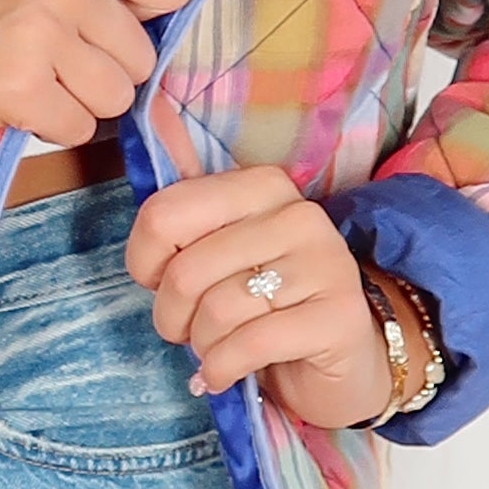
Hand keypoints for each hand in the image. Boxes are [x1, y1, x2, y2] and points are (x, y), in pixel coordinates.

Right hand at [0, 0, 190, 147]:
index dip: (141, 7)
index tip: (100, 10)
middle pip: (140, 56)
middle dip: (101, 61)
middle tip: (49, 45)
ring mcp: (44, 36)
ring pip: (114, 97)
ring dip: (78, 96)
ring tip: (34, 69)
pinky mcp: (19, 87)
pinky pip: (76, 126)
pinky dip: (48, 121)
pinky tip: (15, 93)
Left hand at [126, 165, 399, 423]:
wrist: (343, 362)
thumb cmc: (268, 305)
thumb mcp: (223, 249)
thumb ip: (189, 199)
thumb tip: (155, 112)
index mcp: (263, 186)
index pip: (164, 214)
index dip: (144, 263)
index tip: (158, 283)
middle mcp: (299, 215)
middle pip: (187, 270)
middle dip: (173, 316)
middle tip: (186, 331)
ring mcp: (325, 264)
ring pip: (218, 311)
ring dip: (202, 346)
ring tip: (216, 349)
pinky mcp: (338, 316)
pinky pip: (249, 344)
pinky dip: (221, 369)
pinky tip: (223, 375)